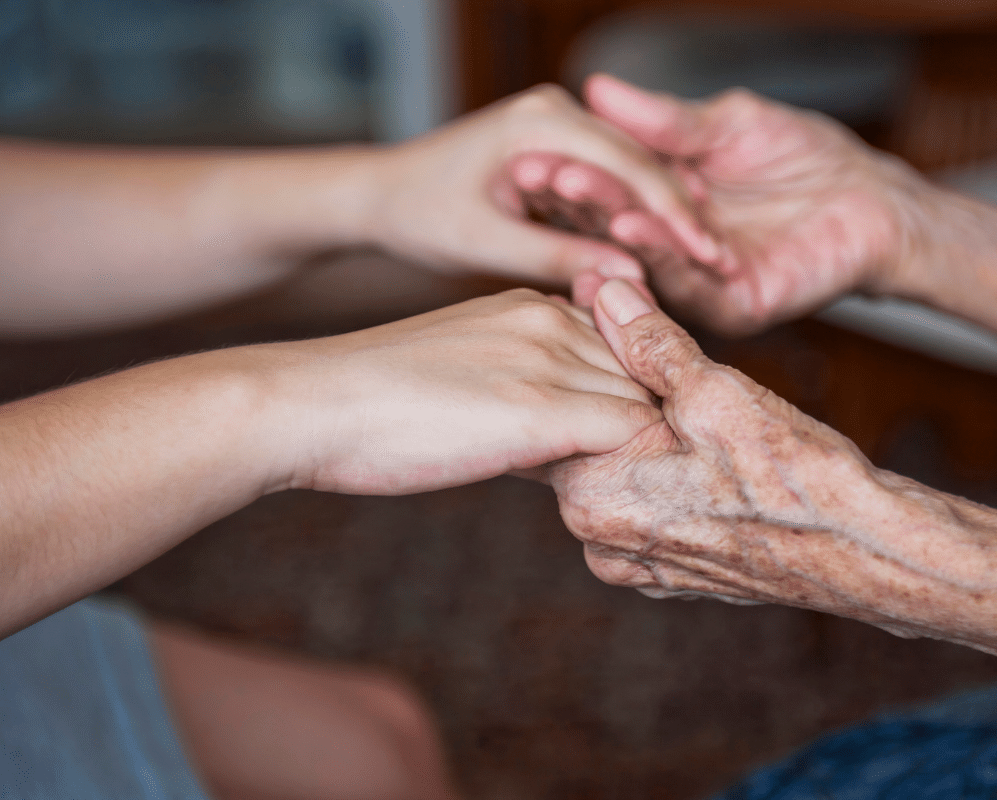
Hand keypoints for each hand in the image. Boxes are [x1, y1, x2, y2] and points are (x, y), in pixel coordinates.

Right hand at [274, 288, 660, 495]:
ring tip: (608, 492)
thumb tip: (570, 441)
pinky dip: (624, 471)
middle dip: (640, 426)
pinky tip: (595, 500)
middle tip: (624, 477)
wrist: (312, 406)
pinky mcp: (541, 410)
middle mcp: (552, 320)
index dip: (626, 400)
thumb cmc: (379, 403)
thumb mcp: (467, 372)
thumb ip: (527, 386)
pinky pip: (629, 436)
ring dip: (633, 452)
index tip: (613, 446)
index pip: (626, 349)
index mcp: (534, 305)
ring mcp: (549, 361)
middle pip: (645, 374)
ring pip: (644, 405)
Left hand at [360, 84, 717, 285]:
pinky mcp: (559, 143)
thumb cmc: (420, 214)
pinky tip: (671, 242)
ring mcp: (559, 123)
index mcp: (540, 123)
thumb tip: (629, 276)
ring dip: (669, 211)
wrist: (383, 193)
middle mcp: (556, 111)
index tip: (711, 255)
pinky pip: (613, 176)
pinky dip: (640, 208)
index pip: (629, 166)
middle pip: (641, 162)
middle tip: (724, 259)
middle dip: (684, 212)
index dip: (674, 215)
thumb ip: (559, 255)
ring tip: (711, 255)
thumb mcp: (487, 243)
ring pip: (633, 168)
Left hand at [548, 279, 893, 614]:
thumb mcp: (718, 392)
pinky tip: (715, 464)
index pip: (556, 409)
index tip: (624, 336)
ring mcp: (635, 565)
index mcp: (594, 496)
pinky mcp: (668, 575)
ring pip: (617, 476)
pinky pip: (647, 510)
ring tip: (701, 419)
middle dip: (617, 401)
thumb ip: (649, 343)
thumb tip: (603, 292)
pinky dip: (667, 480)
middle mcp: (599, 542)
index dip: (590, 360)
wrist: (867, 555)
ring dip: (645, 441)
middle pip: (583, 444)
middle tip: (677, 378)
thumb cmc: (798, 480)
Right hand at [559, 75, 928, 333]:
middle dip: (577, 196)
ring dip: (605, 222)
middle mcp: (671, 246)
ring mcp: (697, 281)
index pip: (607, 188)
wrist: (871, 199)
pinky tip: (631, 225)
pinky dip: (657, 255)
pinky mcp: (729, 309)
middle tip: (538, 173)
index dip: (571, 169)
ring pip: (642, 256)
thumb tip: (596, 88)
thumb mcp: (729, 124)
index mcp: (662, 201)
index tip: (530, 149)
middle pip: (613, 223)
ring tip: (574, 192)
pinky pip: (686, 285)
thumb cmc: (805, 157)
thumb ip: (667, 121)